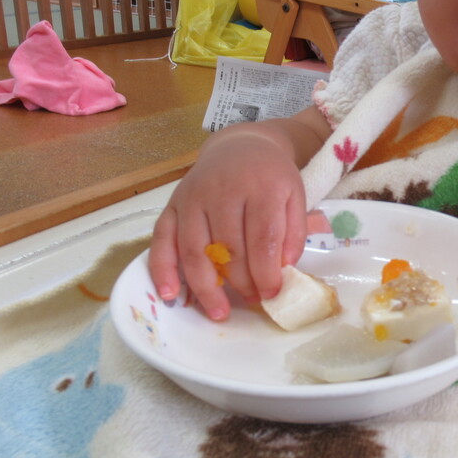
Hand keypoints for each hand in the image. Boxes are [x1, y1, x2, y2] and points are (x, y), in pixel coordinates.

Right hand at [149, 129, 308, 321]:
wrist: (241, 146)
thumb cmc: (271, 177)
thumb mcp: (295, 196)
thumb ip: (294, 233)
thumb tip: (282, 270)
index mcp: (261, 187)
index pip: (262, 238)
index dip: (266, 273)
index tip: (272, 295)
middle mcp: (223, 191)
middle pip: (228, 248)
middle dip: (240, 283)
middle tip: (252, 301)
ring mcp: (194, 197)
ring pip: (195, 249)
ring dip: (205, 286)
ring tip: (218, 312)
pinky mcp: (172, 204)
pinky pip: (162, 240)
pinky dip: (163, 270)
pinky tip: (171, 295)